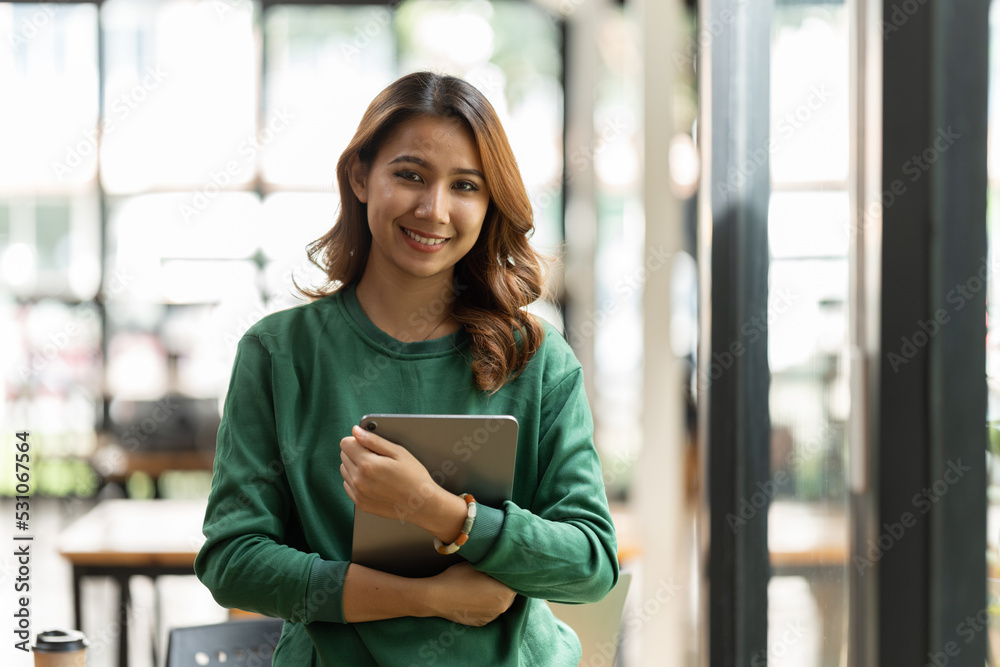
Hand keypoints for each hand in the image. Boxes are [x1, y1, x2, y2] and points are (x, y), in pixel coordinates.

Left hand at [340, 425, 464, 537]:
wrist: (422, 504)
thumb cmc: (414, 476)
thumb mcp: (398, 452)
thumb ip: (373, 440)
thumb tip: (356, 431)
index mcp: (368, 464)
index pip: (345, 444)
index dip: (357, 440)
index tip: (368, 443)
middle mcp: (359, 480)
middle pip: (343, 456)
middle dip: (356, 452)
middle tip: (376, 456)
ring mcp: (358, 493)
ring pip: (344, 470)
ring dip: (355, 466)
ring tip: (375, 469)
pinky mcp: (360, 503)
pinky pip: (348, 485)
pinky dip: (356, 480)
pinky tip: (372, 480)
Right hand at [424, 563, 516, 626]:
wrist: (436, 597)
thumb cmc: (457, 578)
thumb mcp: (479, 564)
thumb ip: (495, 566)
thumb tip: (504, 565)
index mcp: (505, 593)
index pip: (516, 581)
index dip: (509, 573)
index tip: (502, 567)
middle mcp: (502, 608)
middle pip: (509, 593)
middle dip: (503, 585)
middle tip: (492, 575)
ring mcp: (491, 618)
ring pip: (499, 603)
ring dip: (494, 596)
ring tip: (481, 586)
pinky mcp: (481, 623)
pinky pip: (489, 612)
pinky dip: (485, 605)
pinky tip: (474, 597)